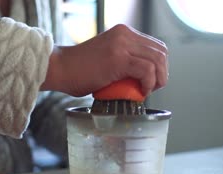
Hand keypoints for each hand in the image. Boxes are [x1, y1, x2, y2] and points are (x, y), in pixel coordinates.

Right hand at [41, 24, 168, 96]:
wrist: (60, 69)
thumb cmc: (78, 70)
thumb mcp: (107, 59)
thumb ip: (124, 62)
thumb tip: (139, 79)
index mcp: (124, 33)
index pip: (155, 46)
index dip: (159, 66)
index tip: (152, 81)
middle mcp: (125, 35)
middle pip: (161, 52)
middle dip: (162, 73)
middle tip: (152, 88)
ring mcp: (122, 45)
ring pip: (157, 60)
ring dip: (158, 79)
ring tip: (146, 90)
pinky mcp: (119, 59)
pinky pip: (147, 70)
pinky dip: (149, 83)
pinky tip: (141, 91)